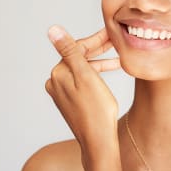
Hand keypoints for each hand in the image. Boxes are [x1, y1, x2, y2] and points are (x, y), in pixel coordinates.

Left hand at [45, 25, 121, 170]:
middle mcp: (56, 82)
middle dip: (99, 49)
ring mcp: (62, 92)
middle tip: (117, 41)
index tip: (112, 33)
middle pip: (79, 57)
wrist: (98, 141)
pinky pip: (83, 80)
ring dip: (100, 62)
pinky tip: (109, 74)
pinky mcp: (70, 100)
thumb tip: (52, 29)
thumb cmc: (96, 110)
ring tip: (118, 58)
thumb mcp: (86, 75)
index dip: (97, 39)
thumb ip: (70, 51)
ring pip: (83, 69)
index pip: (78, 48)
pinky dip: (96, 74)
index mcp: (58, 73)